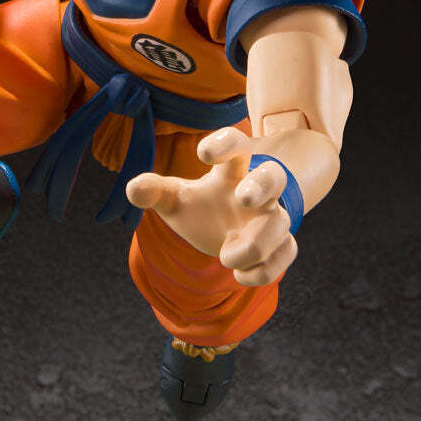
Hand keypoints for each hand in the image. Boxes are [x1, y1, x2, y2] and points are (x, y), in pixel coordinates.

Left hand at [125, 125, 297, 286]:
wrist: (224, 230)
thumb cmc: (201, 207)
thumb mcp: (174, 199)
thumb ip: (155, 191)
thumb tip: (133, 188)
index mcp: (229, 173)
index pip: (237, 146)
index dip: (225, 144)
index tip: (202, 153)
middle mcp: (255, 193)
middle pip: (274, 176)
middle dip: (262, 185)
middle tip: (242, 199)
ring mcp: (270, 218)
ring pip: (282, 223)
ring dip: (256, 244)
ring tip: (225, 256)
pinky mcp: (279, 245)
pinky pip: (287, 254)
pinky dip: (265, 270)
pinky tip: (239, 275)